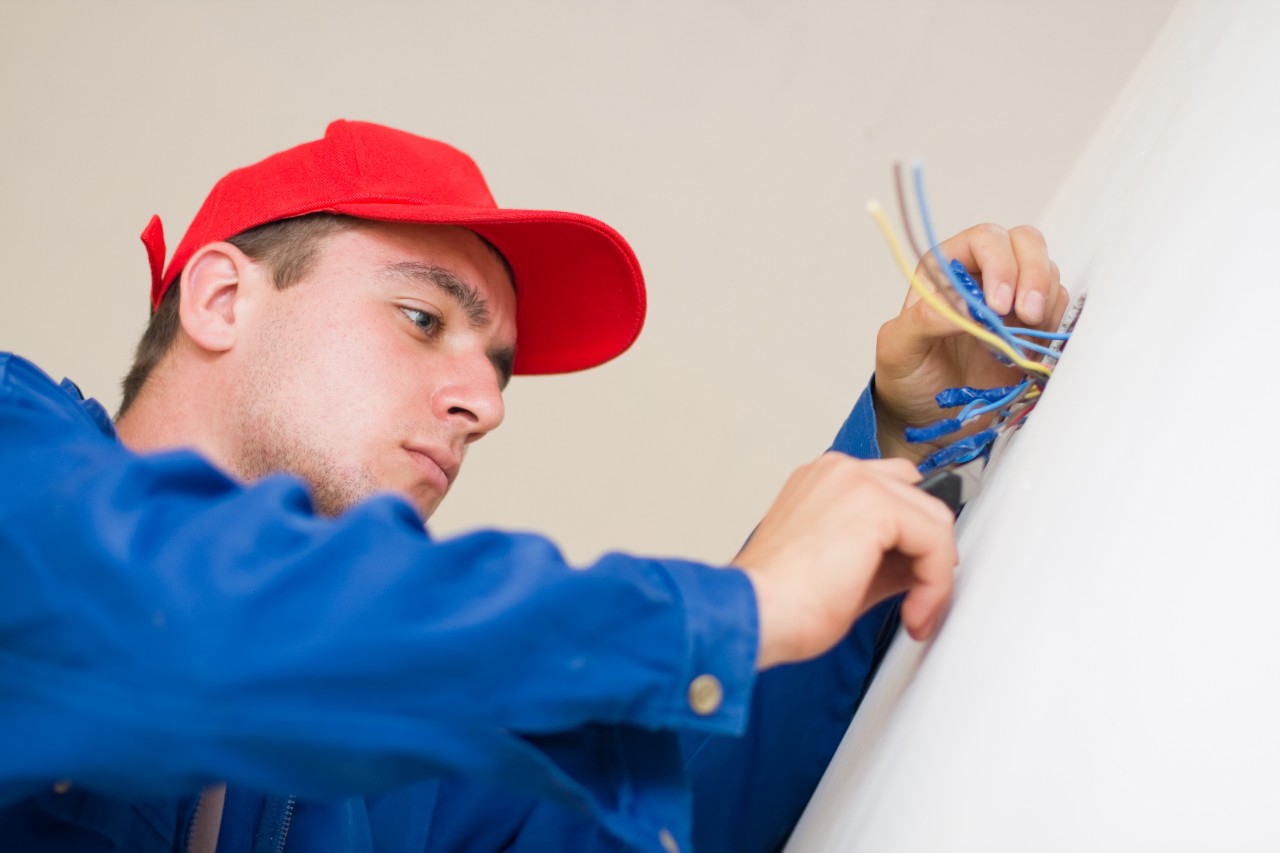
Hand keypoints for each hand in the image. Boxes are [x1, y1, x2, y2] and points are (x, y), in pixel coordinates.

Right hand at [733, 453, 956, 668]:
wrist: (756, 612)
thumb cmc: (779, 600)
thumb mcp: (842, 569)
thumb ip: (884, 556)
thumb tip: (920, 567)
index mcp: (824, 481)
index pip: (894, 492)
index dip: (912, 540)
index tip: (913, 582)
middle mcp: (839, 471)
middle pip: (920, 500)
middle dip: (930, 554)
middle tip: (922, 599)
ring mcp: (856, 481)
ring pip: (934, 520)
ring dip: (935, 574)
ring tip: (916, 612)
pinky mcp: (875, 505)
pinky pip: (935, 541)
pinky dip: (936, 583)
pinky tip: (913, 611)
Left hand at [874, 224, 1068, 463]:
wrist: (929, 419)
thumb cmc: (907, 380)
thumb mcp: (898, 350)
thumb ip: (922, 321)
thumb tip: (965, 305)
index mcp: (944, 271)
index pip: (984, 240)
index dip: (1000, 263)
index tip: (1000, 305)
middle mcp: (980, 277)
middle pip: (1024, 243)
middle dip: (1033, 274)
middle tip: (1028, 314)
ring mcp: (1010, 300)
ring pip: (1047, 272)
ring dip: (1046, 299)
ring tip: (1030, 333)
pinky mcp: (1031, 327)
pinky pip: (1058, 307)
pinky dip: (1054, 322)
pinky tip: (1033, 346)